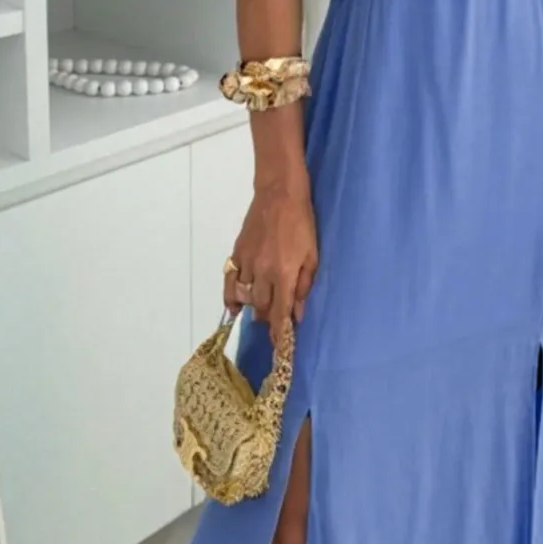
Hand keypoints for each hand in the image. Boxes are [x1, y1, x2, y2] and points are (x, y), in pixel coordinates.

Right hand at [224, 181, 318, 346]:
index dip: (279, 334)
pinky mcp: (236, 254)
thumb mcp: (312, 254)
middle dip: (269, 319)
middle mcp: (263, 273)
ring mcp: (247, 264)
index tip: (280, 348)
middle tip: (276, 322)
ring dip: (255, 308)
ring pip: (246, 298)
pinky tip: (235, 306)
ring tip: (262, 310)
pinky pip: (230, 283)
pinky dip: (231, 297)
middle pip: (262, 308)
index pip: (280, 313)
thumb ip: (305, 285)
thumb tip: (298, 313)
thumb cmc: (302, 223)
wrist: (279, 195)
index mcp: (285, 274)